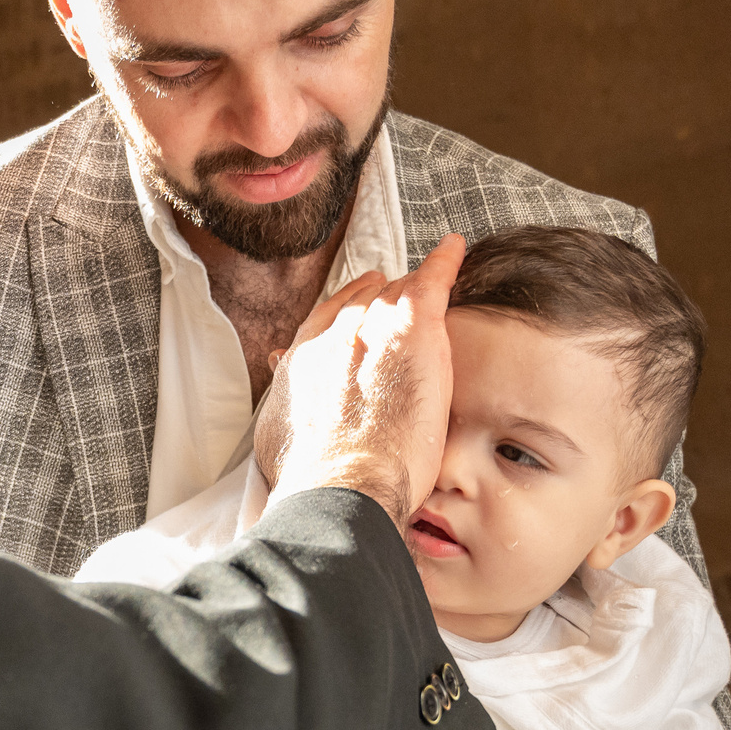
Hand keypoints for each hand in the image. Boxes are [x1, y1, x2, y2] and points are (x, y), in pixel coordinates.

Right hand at [252, 235, 466, 524]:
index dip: (346, 312)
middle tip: (398, 300)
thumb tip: (280, 377)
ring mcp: (374, 329)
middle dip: (380, 299)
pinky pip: (432, 280)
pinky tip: (454, 248)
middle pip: (364, 301)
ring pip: (397, 292)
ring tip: (427, 280)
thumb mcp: (276, 433)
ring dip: (410, 289)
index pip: (328, 320)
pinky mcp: (412, 330)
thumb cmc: (310, 474)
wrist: (340, 481)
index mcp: (304, 358)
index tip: (356, 311)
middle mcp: (336, 335)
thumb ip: (283, 399)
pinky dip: (444, 261)